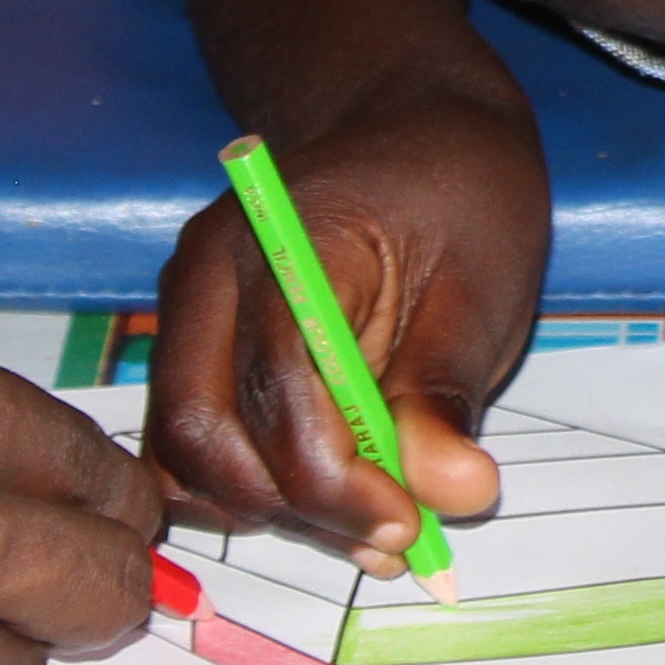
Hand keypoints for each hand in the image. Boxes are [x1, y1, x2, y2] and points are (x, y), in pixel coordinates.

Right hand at [144, 77, 542, 563]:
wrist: (412, 125)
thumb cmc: (459, 191)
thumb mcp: (484, 281)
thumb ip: (448, 389)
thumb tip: (452, 495)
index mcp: (282, 237)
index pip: (276, 386)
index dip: (333, 479)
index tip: (407, 524)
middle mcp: (207, 275)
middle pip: (199, 430)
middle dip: (290, 506)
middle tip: (390, 539)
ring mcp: (186, 310)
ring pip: (181, 450)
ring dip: (266, 509)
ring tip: (370, 523)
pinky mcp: (193, 346)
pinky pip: (190, 441)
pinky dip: (248, 486)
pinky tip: (331, 495)